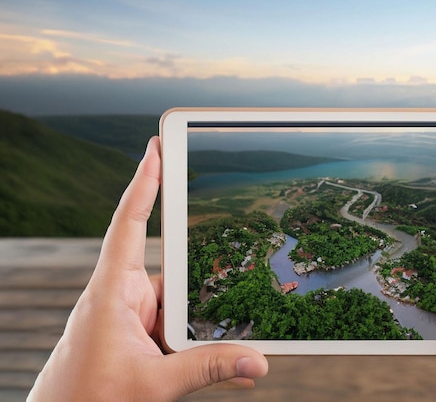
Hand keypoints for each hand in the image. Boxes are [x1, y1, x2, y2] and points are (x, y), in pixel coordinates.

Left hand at [28, 137, 267, 400]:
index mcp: (112, 292)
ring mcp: (129, 316)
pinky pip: (173, 325)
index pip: (130, 223)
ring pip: (176, 301)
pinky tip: (220, 357)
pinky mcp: (136, 334)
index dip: (144, 183)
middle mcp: (121, 296)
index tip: (156, 149)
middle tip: (231, 262)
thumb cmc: (86, 400)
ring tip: (231, 338)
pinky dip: (196, 338)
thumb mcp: (154, 385)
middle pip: (171, 267)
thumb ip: (208, 369)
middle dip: (200, 272)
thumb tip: (258, 361)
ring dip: (199, 319)